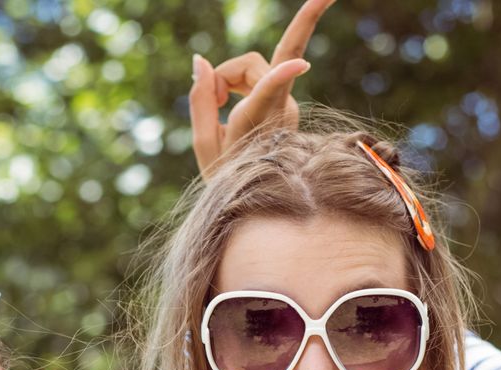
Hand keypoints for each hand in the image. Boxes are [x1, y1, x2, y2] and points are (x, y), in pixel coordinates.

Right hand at [189, 0, 334, 175]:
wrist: (258, 197)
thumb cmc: (227, 175)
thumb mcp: (205, 146)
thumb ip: (200, 100)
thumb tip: (200, 61)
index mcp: (256, 125)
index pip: (268, 92)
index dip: (281, 75)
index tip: (299, 64)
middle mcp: (279, 113)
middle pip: (254, 64)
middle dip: (278, 41)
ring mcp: (288, 107)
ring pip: (255, 66)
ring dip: (231, 78)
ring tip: (216, 107)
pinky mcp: (288, 102)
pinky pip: (262, 75)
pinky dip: (240, 83)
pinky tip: (225, 102)